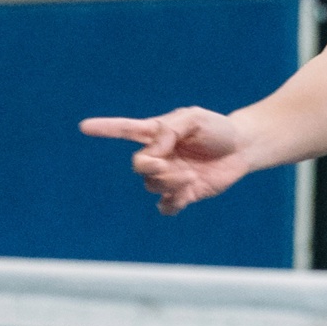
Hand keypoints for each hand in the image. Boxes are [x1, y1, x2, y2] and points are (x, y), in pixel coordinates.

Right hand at [78, 106, 252, 214]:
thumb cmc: (217, 128)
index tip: (83, 126)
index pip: (125, 130)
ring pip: (152, 186)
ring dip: (168, 183)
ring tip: (189, 176)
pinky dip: (172, 203)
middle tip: (167, 164)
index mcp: (157, 133)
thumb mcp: (194, 119)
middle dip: (149, 167)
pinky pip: (166, 207)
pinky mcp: (184, 194)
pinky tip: (187, 194)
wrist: (242, 148)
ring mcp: (170, 176)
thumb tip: (153, 152)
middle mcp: (160, 156)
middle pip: (138, 166)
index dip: (105, 128)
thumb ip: (170, 130)